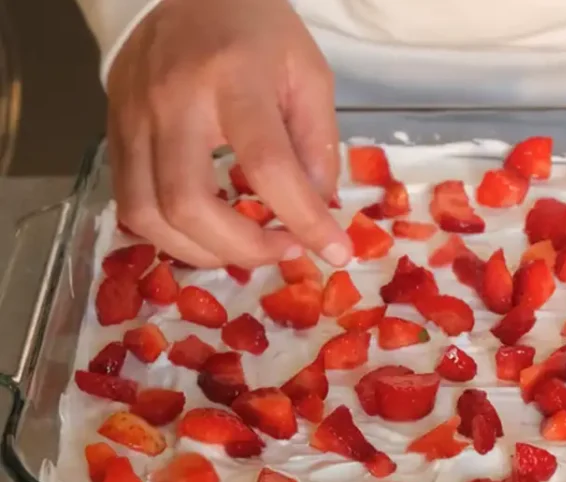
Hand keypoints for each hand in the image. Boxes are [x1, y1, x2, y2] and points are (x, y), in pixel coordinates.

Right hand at [107, 0, 350, 268]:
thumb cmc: (255, 31)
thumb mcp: (307, 73)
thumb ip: (317, 142)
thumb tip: (317, 205)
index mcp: (233, 80)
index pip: (267, 164)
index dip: (304, 219)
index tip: (335, 251)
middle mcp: (173, 103)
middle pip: (190, 203)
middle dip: (244, 248)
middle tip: (284, 250)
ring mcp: (134, 120)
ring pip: (148, 214)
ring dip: (203, 252)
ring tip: (247, 248)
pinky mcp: (114, 134)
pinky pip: (129, 205)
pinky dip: (171, 235)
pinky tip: (208, 235)